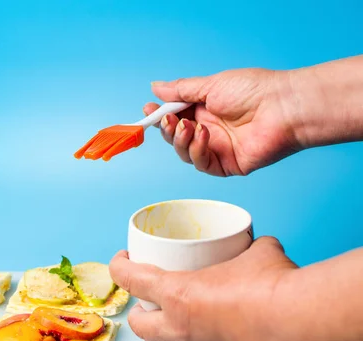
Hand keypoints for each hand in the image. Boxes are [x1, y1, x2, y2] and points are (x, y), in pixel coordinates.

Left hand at [109, 237, 300, 340]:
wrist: (305, 325)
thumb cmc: (275, 285)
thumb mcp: (255, 252)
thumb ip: (245, 246)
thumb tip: (253, 244)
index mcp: (178, 294)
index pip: (130, 280)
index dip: (119, 267)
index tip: (122, 260)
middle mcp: (181, 327)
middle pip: (138, 325)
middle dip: (136, 311)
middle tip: (145, 299)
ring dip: (158, 333)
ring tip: (168, 321)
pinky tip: (206, 336)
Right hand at [147, 69, 301, 175]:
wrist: (283, 108)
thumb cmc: (254, 90)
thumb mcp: (211, 85)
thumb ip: (181, 90)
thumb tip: (155, 87)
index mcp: (205, 109)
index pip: (175, 115)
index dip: (160, 114)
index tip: (148, 109)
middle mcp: (209, 129)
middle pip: (176, 136)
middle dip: (167, 128)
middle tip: (167, 119)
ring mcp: (217, 148)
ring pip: (184, 152)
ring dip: (180, 140)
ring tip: (187, 126)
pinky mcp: (226, 164)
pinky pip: (201, 163)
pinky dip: (197, 150)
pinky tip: (203, 135)